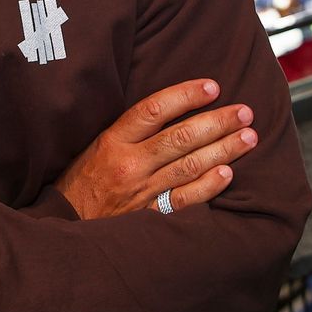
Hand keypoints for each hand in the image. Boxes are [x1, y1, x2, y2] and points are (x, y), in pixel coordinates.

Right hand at [53, 78, 259, 219]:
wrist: (62, 224)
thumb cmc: (83, 181)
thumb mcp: (97, 146)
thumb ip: (131, 131)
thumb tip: (174, 108)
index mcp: (113, 140)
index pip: (154, 109)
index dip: (186, 95)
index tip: (213, 87)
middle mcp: (129, 164)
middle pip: (180, 137)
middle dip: (218, 122)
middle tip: (245, 112)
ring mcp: (140, 192)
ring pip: (189, 165)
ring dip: (223, 149)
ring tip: (248, 137)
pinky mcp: (148, 218)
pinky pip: (184, 200)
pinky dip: (208, 186)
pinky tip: (228, 173)